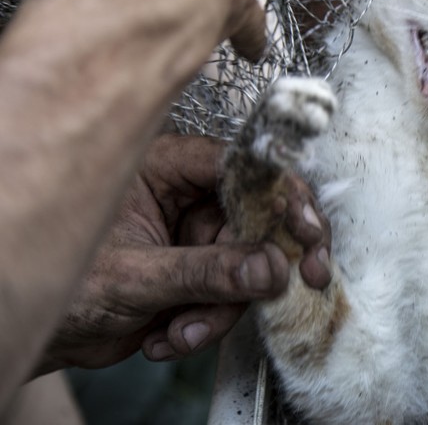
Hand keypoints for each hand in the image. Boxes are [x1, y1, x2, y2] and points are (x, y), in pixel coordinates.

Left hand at [38, 135, 330, 370]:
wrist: (45, 328)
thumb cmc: (64, 284)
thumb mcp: (134, 277)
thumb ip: (205, 273)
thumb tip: (269, 269)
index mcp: (166, 167)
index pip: (242, 167)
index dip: (283, 195)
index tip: (307, 229)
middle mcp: (188, 195)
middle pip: (260, 216)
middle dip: (271, 259)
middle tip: (302, 279)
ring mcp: (196, 234)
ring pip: (250, 264)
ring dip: (223, 308)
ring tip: (182, 329)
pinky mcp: (201, 271)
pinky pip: (233, 294)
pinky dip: (208, 322)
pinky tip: (169, 334)